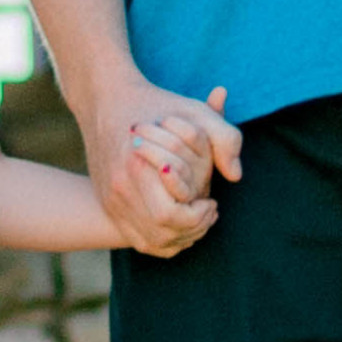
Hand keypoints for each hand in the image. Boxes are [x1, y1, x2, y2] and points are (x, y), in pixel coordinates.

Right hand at [101, 84, 236, 257]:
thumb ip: (225, 138)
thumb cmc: (157, 105)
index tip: (212, 200)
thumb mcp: (196, 113)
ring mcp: (110, 198)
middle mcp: (119, 187)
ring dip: (179, 237)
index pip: (171, 216)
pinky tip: (180, 225)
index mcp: (137, 167)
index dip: (199, 216)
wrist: (106, 100)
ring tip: (197, 217)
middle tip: (208, 210)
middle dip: (192, 229)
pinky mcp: (107, 203)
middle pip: (160, 232)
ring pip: (149, 241)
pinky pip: (136, 239)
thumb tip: (236, 175)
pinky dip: (162, 239)